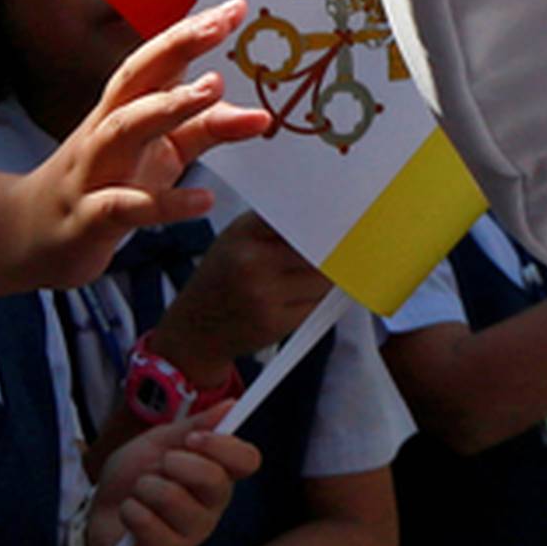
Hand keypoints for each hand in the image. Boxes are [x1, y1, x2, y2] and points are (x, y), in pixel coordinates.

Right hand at [17, 13, 272, 289]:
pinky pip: (124, 207)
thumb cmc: (103, 185)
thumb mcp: (161, 154)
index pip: (156, 60)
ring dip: (165, 106)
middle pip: (135, 79)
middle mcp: (104, 130)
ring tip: (211, 91)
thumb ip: (202, 129)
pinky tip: (204, 201)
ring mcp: (93, 172)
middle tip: (220, 27)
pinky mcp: (90, 219)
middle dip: (176, 47)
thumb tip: (248, 105)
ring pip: (123, 129)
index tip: (235, 8)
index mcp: (122, 108)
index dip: (191, 33)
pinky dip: (163, 203)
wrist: (33, 237)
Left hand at [88, 419, 259, 545]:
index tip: (193, 438)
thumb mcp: (159, 442)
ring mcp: (193, 532)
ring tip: (139, 492)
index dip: (223, 446)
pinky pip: (149, 524)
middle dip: (177, 464)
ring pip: (175, 499)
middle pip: (215, 480)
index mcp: (217, 473)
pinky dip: (130, 510)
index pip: (247, 460)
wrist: (100, 511)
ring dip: (145, 487)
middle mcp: (213, 504)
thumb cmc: (135, 476)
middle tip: (159, 465)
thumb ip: (193, 426)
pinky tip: (130, 514)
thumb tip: (231, 404)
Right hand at [151, 214, 327, 389]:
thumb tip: (326, 218)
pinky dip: (319, 297)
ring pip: (322, 280)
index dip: (323, 218)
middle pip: (317, 249)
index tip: (342, 216)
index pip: (297, 216)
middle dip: (335, 247)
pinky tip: (310, 293)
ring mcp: (264, 295)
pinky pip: (316, 304)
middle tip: (350, 242)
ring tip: (328, 269)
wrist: (195, 329)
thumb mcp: (235, 240)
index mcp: (243, 233)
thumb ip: (273, 227)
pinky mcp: (276, 323)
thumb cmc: (220, 279)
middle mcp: (252, 262)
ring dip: (331, 275)